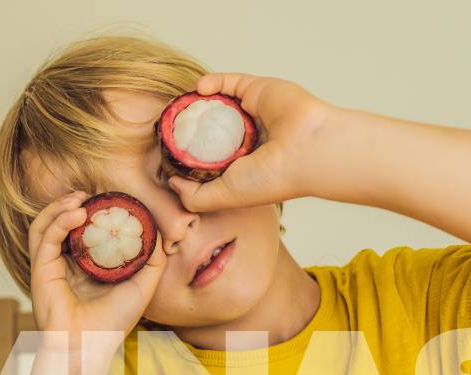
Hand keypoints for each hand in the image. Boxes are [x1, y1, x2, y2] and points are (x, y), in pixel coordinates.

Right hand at [28, 191, 166, 343]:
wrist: (92, 345)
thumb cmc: (113, 322)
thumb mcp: (142, 286)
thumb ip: (151, 260)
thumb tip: (157, 231)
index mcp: (83, 266)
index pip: (81, 230)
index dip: (90, 211)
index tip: (106, 198)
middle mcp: (64, 264)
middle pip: (59, 223)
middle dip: (71, 203)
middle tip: (89, 193)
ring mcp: (50, 266)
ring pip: (45, 225)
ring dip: (59, 206)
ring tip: (79, 197)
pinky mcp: (40, 270)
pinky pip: (45, 237)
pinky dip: (58, 221)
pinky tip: (76, 213)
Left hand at [168, 73, 335, 212]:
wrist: (305, 151)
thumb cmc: (269, 178)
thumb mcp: (221, 197)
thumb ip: (194, 196)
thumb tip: (171, 182)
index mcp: (239, 163)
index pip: (207, 156)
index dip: (186, 153)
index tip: (165, 152)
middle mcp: (245, 138)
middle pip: (209, 127)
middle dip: (188, 127)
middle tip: (167, 126)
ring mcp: (251, 113)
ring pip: (216, 103)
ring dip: (196, 103)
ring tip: (178, 108)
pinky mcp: (256, 89)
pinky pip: (228, 81)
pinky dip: (211, 83)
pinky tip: (198, 90)